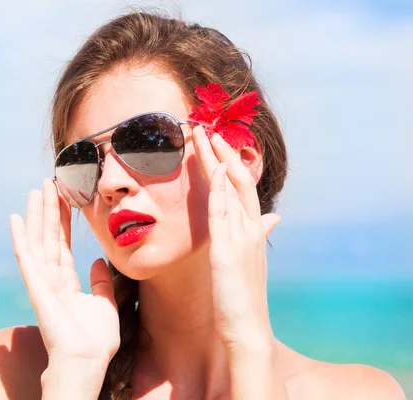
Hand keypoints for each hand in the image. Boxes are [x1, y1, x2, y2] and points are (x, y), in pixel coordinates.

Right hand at [9, 178, 119, 366]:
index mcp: (66, 282)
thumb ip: (101, 282)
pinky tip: (16, 219)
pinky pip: (27, 258)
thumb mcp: (105, 303)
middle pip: (48, 237)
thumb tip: (98, 262)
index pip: (62, 244)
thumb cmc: (95, 340)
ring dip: (36, 215)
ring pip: (37, 241)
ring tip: (36, 191)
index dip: (62, 221)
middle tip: (48, 184)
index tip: (64, 198)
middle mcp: (51, 278)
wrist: (87, 362)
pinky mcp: (37, 288)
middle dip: (49, 210)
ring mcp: (42, 282)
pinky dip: (21, 238)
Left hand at [193, 126, 280, 347]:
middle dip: (222, 152)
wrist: (248, 328)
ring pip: (229, 188)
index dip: (230, 164)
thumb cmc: (244, 296)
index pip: (242, 188)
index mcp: (253, 229)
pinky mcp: (229, 250)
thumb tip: (273, 217)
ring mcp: (241, 236)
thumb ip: (259, 234)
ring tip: (203, 135)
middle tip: (207, 128)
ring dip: (216, 160)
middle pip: (237, 180)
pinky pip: (223, 213)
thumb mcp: (252, 260)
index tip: (218, 145)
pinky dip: (218, 190)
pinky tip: (212, 171)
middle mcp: (251, 228)